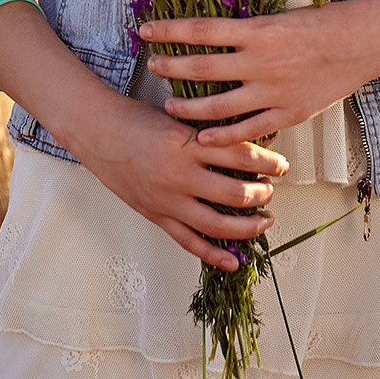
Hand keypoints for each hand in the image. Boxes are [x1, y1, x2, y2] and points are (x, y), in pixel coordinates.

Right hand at [73, 92, 289, 273]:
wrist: (97, 131)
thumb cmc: (138, 120)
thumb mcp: (178, 118)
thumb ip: (209, 134)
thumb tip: (250, 147)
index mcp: (187, 144)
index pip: (241, 156)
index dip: (269, 162)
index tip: (282, 164)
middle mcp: (179, 175)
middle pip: (235, 194)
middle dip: (262, 195)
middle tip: (271, 191)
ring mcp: (167, 200)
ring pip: (217, 224)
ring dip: (248, 226)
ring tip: (263, 219)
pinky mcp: (156, 216)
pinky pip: (189, 242)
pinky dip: (214, 254)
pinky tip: (234, 260)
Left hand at [142, 4, 362, 149]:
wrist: (362, 42)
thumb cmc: (322, 23)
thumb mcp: (279, 17)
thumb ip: (248, 32)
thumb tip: (213, 37)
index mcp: (257, 30)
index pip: (201, 30)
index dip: (170, 31)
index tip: (146, 31)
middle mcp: (261, 61)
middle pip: (202, 69)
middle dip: (171, 68)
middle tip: (153, 66)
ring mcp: (274, 91)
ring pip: (218, 106)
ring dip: (188, 108)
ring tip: (169, 107)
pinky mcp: (289, 113)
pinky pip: (248, 130)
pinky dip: (222, 136)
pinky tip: (203, 138)